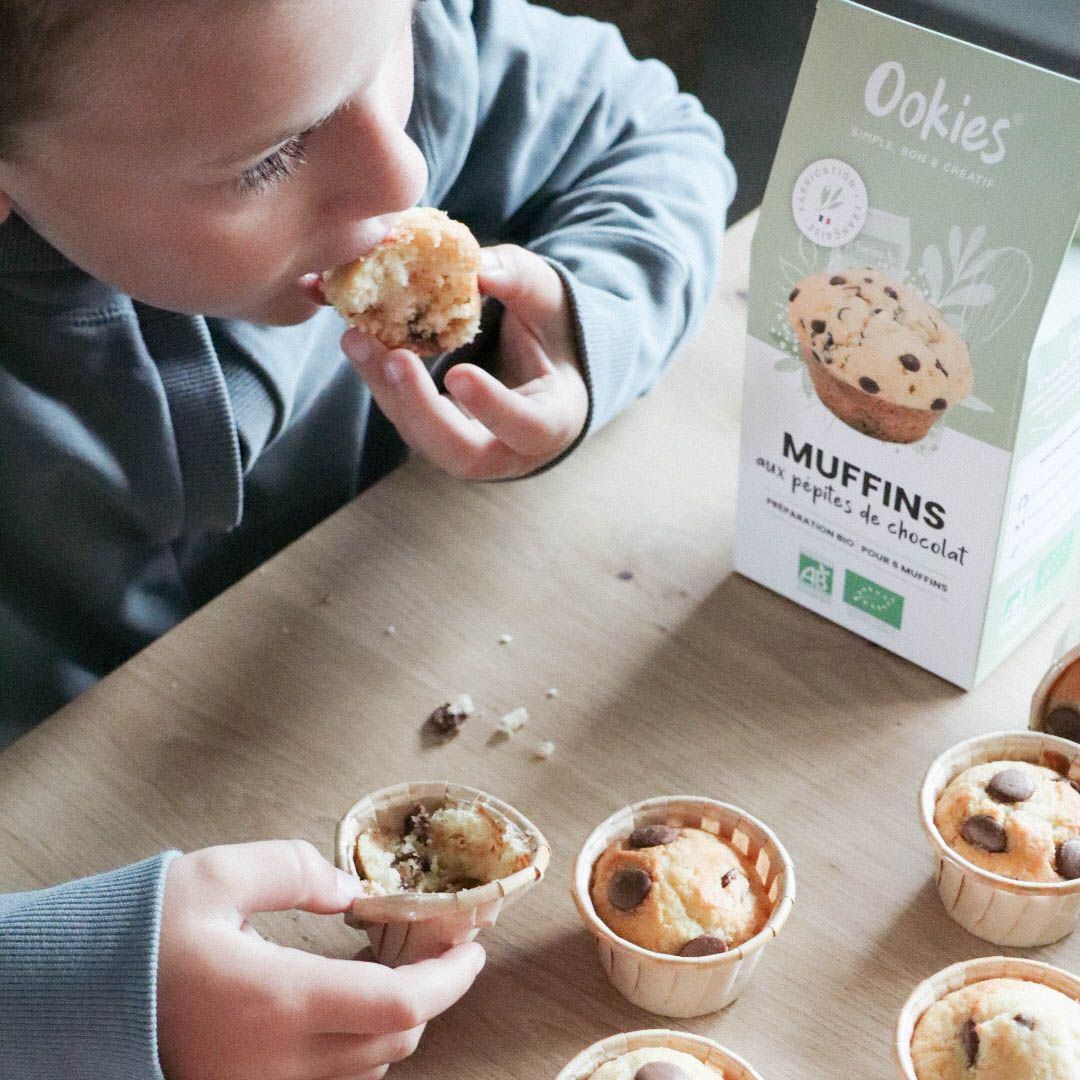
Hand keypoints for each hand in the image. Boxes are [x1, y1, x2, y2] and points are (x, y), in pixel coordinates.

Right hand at [157, 839, 485, 1079]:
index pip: (400, 1007)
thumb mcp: (215, 877)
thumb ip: (294, 870)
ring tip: (399, 960)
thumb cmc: (141, 939)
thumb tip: (349, 889)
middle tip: (437, 941)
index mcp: (280, 1002)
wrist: (76, 1004)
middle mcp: (281, 1061)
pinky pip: (332, 1078)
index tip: (473, 945)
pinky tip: (353, 994)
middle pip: (395, 1041)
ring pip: (368, 1066)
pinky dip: (361, 1040)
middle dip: (433, 992)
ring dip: (398, 1016)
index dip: (451, 979)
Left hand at [342, 244, 587, 479]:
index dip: (492, 407)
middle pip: (462, 454)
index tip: (458, 373)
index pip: (527, 427)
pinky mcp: (436, 438)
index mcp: (555, 421)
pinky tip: (360, 343)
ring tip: (357, 339)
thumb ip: (521, 282)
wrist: (538, 362)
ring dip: (388, 392)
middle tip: (393, 359)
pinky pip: (406, 421)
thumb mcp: (547, 299)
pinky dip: (382, 384)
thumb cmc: (550, 331)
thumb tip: (481, 267)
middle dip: (421, 408)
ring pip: (424, 440)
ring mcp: (470, 451)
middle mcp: (511, 451)